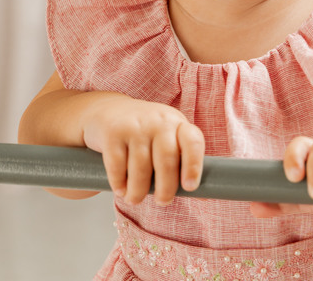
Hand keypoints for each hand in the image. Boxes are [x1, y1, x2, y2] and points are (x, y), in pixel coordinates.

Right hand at [80, 95, 204, 205]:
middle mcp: (159, 120)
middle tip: (162, 202)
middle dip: (165, 187)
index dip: (194, 165)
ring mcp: (135, 124)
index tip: (190, 187)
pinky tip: (120, 189)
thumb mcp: (166, 140)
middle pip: (167, 159)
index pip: (193, 141)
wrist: (106, 110)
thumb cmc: (144, 134)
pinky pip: (117, 164)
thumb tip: (205, 197)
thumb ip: (182, 164)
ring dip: (138, 190)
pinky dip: (119, 182)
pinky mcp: (113, 131)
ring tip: (135, 199)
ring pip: (140, 166)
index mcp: (177, 124)